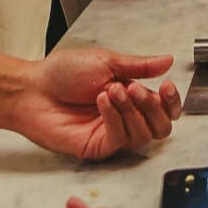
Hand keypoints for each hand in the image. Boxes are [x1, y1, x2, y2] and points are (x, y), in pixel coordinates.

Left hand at [11, 47, 182, 160]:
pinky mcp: (98, 146)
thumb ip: (139, 65)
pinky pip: (120, 139)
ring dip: (131, 110)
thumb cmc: (63, 72)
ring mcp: (113, 133)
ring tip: (112, 90)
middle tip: (134, 88)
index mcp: (132, 94)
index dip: (172, 101)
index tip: (167, 86)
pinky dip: (115, 118)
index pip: (164, 107)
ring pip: (144, 135)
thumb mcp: (106, 61)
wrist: (34, 88)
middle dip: (153, 107)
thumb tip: (167, 60)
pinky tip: (103, 101)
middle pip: (161, 127)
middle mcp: (126, 116)